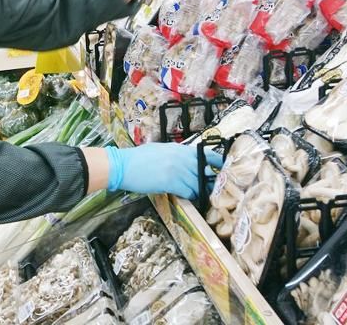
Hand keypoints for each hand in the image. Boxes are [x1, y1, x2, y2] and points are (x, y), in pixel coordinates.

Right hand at [105, 143, 222, 199]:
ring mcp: (178, 170)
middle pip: (206, 172)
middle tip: (212, 189)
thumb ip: (178, 155)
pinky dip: (190, 196)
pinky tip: (186, 197)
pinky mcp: (171, 182)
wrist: (123, 165)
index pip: (208, 154)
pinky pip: (189, 192)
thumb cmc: (139, 158)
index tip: (223, 170)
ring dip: (199, 191)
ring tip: (198, 195)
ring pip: (199, 184)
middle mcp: (183, 158)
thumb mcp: (162, 150)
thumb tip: (188, 162)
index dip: (218, 163)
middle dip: (211, 182)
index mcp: (181, 149)